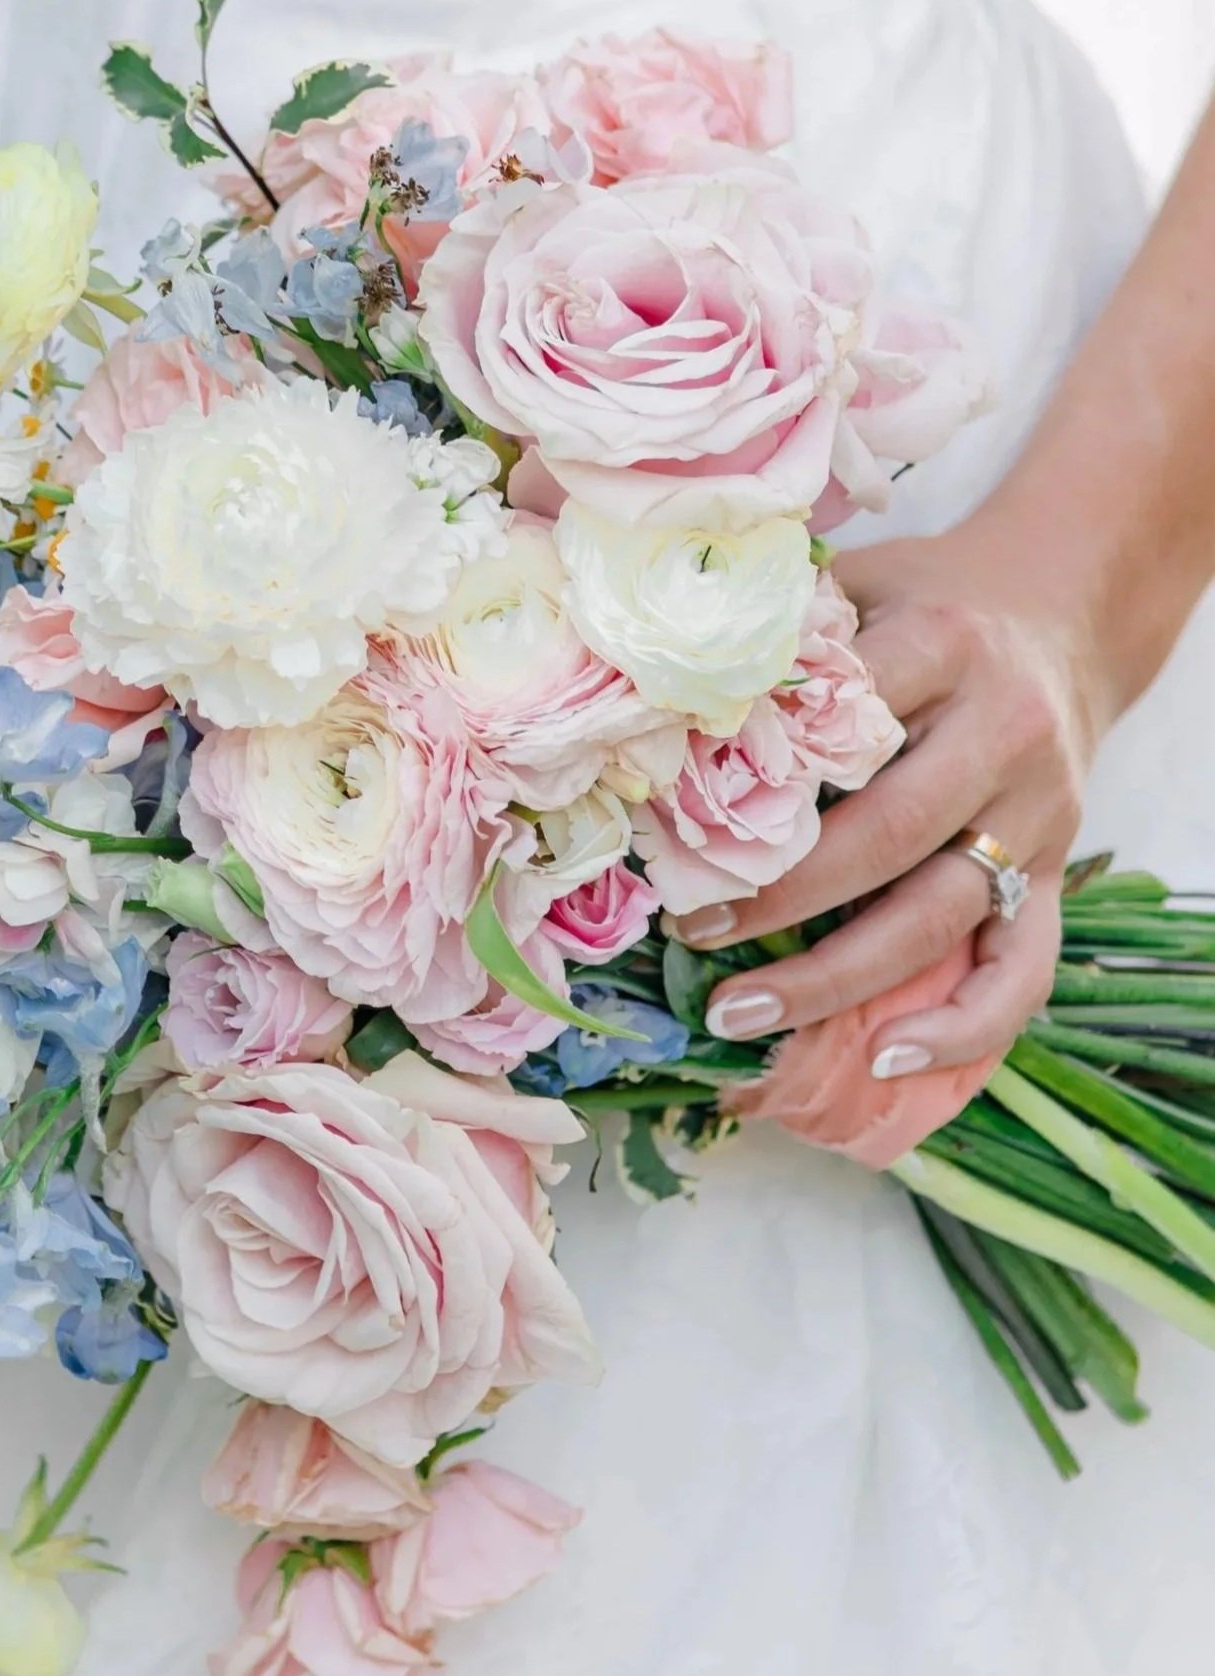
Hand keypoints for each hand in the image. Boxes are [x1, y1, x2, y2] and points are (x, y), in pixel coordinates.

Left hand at [678, 516, 1117, 1077]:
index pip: (845, 718)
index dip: (756, 776)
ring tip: (739, 1013)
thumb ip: (780, 626)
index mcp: (943, 645)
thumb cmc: (924, 603)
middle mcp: (1002, 732)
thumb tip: (645, 683)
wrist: (1063, 612)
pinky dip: (963, 1026)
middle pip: (890, 834)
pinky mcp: (1054, 869)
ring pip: (941, 913)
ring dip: (836, 977)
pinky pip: (1023, 966)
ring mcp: (1037, 811)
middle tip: (690, 934)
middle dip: (782, 898)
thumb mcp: (860, 581)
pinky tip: (886, 1059)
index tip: (667, 821)